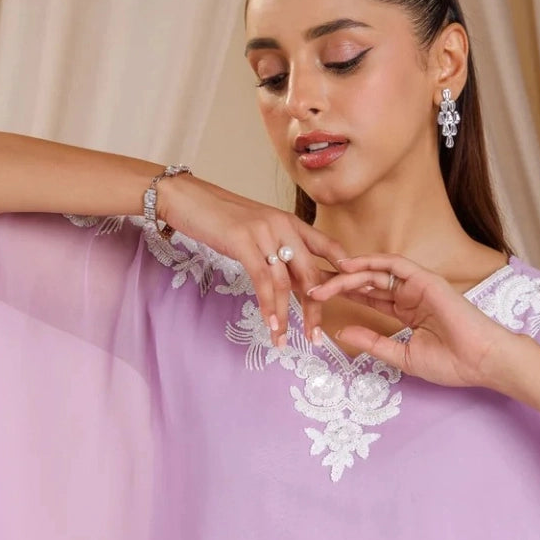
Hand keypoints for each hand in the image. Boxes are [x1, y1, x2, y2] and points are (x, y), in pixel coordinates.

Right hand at [151, 173, 346, 346]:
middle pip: (311, 273)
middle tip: (315, 337)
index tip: (353, 294)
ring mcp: (265, 232)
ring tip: (284, 340)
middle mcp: (284, 225)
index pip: (327, 246)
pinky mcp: (244, 241)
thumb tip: (288, 281)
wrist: (186, 198)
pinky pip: (263, 281)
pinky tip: (270, 324)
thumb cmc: (219, 218)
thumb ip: (276, 250)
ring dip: (286, 316)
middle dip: (315, 309)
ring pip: (286, 283)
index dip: (343, 270)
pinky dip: (268, 306)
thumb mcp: (256, 230)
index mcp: (290, 222)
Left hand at [305, 252, 506, 388]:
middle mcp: (410, 296)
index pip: (369, 299)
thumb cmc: (450, 364)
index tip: (318, 299)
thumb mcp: (402, 356)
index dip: (344, 297)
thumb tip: (343, 332)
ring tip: (324, 281)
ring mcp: (418, 286)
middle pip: (368, 283)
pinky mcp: (426, 280)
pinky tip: (349, 267)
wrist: (480, 361)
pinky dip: (371, 262)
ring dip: (348, 275)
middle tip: (311, 288)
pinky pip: (394, 264)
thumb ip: (373, 343)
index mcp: (406, 313)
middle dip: (338, 284)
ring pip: (376, 273)